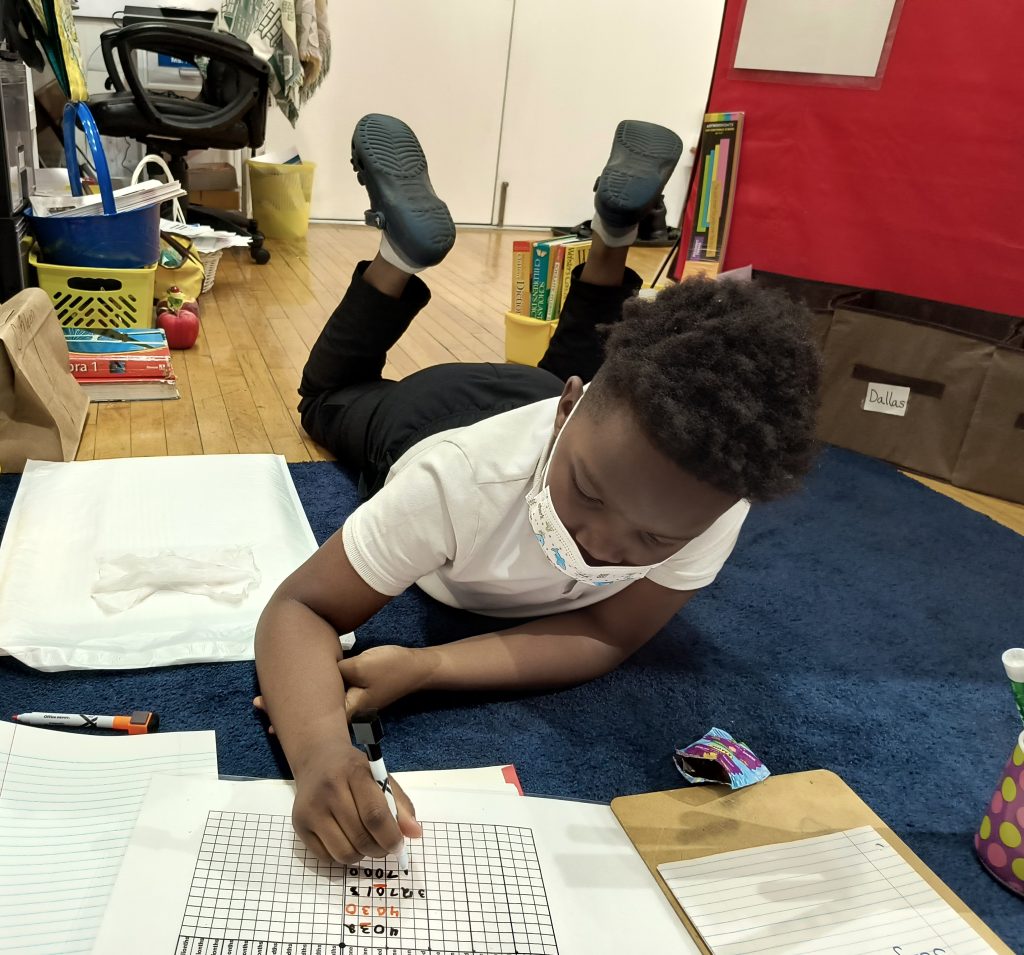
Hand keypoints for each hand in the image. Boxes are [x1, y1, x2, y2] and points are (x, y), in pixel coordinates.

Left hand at [253, 645, 433, 731]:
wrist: (416, 668)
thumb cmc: (389, 668)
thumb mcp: (360, 666)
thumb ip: (335, 671)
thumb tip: (314, 674)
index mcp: (347, 709)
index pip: (310, 717)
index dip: (285, 715)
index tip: (262, 708)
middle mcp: (348, 711)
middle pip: (311, 715)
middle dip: (285, 711)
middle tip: (259, 705)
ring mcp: (353, 704)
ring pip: (319, 706)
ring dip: (299, 703)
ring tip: (273, 700)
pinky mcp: (358, 694)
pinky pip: (330, 696)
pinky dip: (315, 695)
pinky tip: (304, 690)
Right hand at [290, 731, 421, 863]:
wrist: (318, 760)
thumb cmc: (355, 771)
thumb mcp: (381, 778)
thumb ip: (401, 805)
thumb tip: (415, 834)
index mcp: (354, 773)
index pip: (375, 815)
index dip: (391, 836)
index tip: (399, 845)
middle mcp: (329, 790)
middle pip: (360, 838)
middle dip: (379, 850)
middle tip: (384, 846)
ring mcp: (311, 809)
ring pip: (344, 853)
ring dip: (361, 855)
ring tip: (364, 841)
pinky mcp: (298, 825)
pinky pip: (326, 858)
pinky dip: (341, 856)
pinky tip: (345, 839)